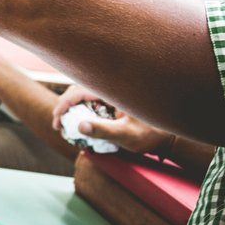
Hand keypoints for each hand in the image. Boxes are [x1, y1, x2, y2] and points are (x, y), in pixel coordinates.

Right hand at [51, 85, 171, 154]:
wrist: (167, 135)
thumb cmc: (150, 134)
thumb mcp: (126, 135)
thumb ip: (103, 131)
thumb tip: (79, 126)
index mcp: (111, 90)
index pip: (79, 91)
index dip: (63, 104)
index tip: (57, 120)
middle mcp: (109, 88)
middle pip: (78, 90)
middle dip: (64, 106)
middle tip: (58, 125)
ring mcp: (111, 93)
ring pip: (83, 94)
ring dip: (71, 108)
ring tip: (65, 125)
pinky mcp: (112, 100)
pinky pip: (91, 100)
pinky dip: (81, 110)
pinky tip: (79, 122)